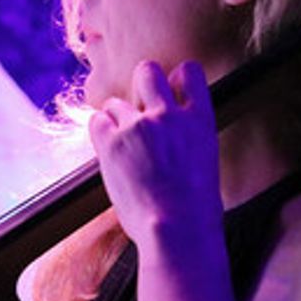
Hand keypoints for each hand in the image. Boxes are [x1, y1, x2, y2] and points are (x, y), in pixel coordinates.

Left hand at [88, 60, 223, 248]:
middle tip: (138, 108)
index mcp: (200, 121)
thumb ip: (186, 140)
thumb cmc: (193, 211)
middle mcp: (169, 115)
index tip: (170, 91)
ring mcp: (139, 126)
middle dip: (140, 82)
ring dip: (115, 120)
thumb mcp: (204, 164)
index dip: (176, 77)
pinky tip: (107, 151)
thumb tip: (169, 141)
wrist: (177, 229)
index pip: (190, 73)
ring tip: (123, 149)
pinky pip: (96, 121)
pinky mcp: (112, 141)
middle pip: (147, 71)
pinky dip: (99, 132)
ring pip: (115, 102)